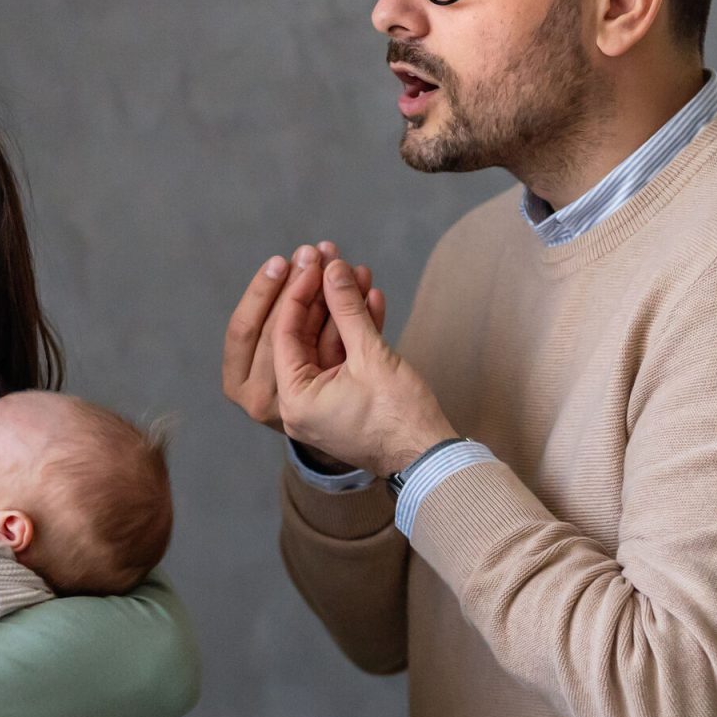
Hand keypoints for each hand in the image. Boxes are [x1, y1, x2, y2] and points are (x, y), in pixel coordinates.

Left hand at [271, 252, 452, 477]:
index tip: (314, 261)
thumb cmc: (399, 417)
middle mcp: (299, 405)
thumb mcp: (371, 355)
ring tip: (357, 272)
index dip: (300, 291)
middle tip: (329, 258)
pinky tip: (369, 298)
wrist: (431, 458)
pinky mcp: (344, 400)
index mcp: (295, 400)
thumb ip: (347, 308)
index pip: (285, 333)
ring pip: (325, 344)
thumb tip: (332, 269)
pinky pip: (341, 359)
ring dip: (342, 309)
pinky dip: (354, 332)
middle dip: (320, 295)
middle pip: (302, 336)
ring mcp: (322, 403)